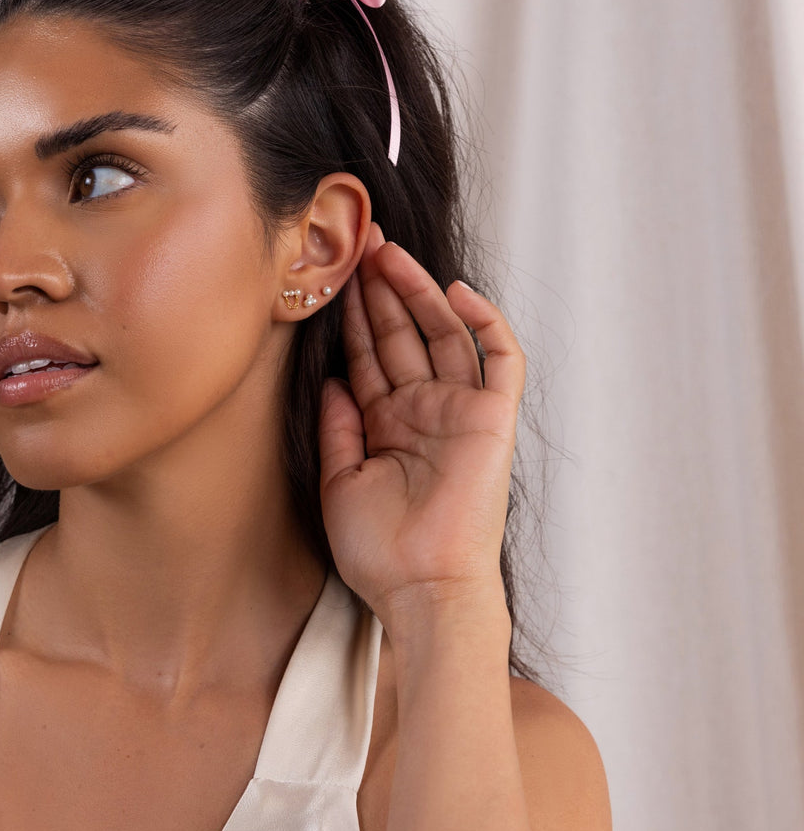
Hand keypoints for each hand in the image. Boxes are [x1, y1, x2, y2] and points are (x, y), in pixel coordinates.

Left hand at [318, 224, 525, 630]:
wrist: (421, 588)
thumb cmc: (379, 550)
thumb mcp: (339, 482)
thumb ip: (338, 427)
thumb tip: (332, 379)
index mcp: (387, 423)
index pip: (369, 355)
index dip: (353, 315)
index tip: (332, 274)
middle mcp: (424, 409)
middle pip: (402, 334)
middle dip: (380, 288)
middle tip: (358, 242)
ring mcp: (460, 410)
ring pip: (442, 334)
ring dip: (417, 291)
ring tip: (386, 252)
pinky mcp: (494, 418)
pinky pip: (499, 360)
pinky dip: (483, 323)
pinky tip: (454, 292)